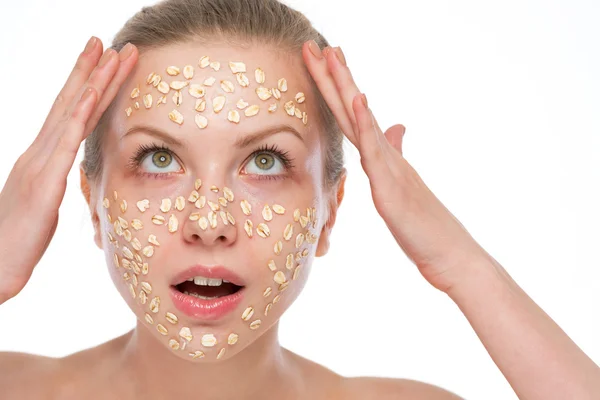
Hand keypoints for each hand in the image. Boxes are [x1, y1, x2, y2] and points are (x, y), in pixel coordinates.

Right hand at [0, 37, 137, 303]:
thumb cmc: (19, 239)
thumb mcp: (45, 203)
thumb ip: (55, 181)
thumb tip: (66, 173)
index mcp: (42, 157)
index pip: (70, 114)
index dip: (86, 85)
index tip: (103, 61)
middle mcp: (39, 152)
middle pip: (70, 103)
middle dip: (90, 70)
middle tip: (107, 41)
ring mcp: (39, 164)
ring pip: (71, 114)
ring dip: (92, 82)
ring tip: (109, 53)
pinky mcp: (44, 182)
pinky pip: (64, 144)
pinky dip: (78, 116)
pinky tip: (91, 94)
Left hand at [302, 41, 489, 292]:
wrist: (448, 254)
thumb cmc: (424, 226)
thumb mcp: (401, 185)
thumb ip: (395, 153)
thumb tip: (395, 126)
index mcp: (382, 157)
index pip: (353, 116)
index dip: (337, 88)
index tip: (324, 59)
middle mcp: (385, 155)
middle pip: (352, 109)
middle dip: (332, 76)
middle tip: (315, 44)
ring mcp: (389, 167)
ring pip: (362, 121)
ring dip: (345, 86)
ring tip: (332, 54)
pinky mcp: (392, 186)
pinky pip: (376, 151)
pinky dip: (366, 123)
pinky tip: (358, 98)